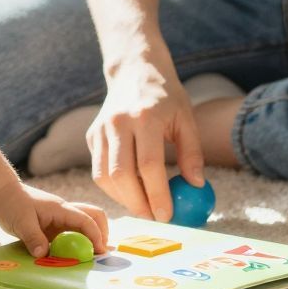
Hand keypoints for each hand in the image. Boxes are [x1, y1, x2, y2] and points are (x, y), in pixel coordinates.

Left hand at [0, 179, 109, 257]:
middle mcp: (65, 213)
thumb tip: (44, 255)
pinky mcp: (54, 227)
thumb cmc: (12, 204)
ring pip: (85, 224)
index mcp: (61, 209)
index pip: (85, 220)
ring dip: (91, 237)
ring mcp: (61, 219)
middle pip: (94, 216)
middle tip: (100, 253)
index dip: (95, 235)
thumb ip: (33, 238)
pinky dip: (78, 243)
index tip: (99, 251)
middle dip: (101, 233)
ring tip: (90, 256)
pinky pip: (72, 233)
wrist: (3, 195)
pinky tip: (73, 256)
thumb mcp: (21, 222)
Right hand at [87, 50, 203, 220]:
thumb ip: (192, 152)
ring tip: (144, 207)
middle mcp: (118, 123)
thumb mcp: (186, 118)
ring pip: (104, 177)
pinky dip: (113, 187)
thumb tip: (196, 185)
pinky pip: (98, 170)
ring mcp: (100, 129)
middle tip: (154, 218)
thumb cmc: (166, 97)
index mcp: (145, 117)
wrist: (134, 70)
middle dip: (137, 204)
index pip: (148, 165)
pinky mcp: (91, 135)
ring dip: (123, 199)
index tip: (168, 215)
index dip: (157, 194)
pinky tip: (131, 190)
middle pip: (121, 175)